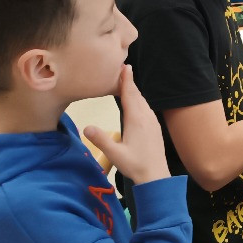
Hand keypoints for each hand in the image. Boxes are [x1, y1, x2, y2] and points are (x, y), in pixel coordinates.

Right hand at [83, 66, 168, 183]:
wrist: (157, 176)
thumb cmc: (135, 165)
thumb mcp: (115, 154)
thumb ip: (101, 140)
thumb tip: (86, 127)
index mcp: (137, 119)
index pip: (130, 94)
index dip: (126, 80)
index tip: (124, 66)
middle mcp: (146, 117)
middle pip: (137, 95)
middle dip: (129, 82)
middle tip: (122, 69)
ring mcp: (152, 121)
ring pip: (142, 101)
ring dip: (134, 91)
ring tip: (126, 84)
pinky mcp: (155, 127)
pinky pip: (146, 108)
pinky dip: (139, 101)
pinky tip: (135, 104)